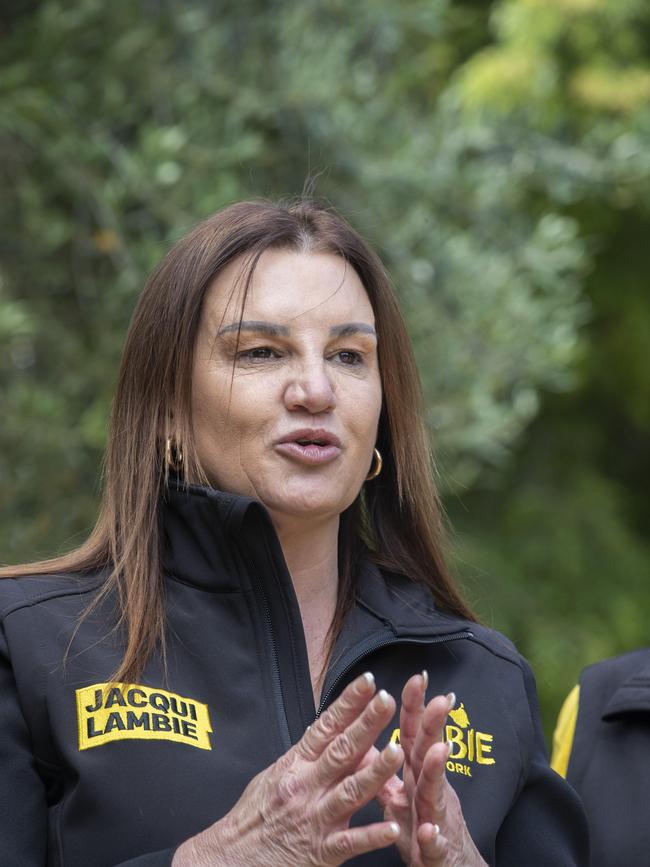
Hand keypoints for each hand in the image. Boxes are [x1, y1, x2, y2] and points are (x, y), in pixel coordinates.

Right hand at [172, 672, 404, 866]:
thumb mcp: (275, 774)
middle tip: (387, 701)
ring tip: (397, 752)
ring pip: (351, 791)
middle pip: (341, 751)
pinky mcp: (321, 852)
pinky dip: (372, 835)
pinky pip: (350, 842)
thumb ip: (306, 755)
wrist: (230, 859)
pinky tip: (393, 827)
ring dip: (375, 772)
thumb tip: (328, 728)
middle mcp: (306, 786)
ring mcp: (315, 818)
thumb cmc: (255, 815)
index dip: (348, 703)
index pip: (326, 726)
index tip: (367, 682)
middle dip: (366, 725)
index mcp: (295, 765)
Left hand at [377, 674, 486, 866]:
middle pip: (431, 754)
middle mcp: (431, 792)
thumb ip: (389, 772)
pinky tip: (428, 830)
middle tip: (441, 700)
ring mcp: (437, 820)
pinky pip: (433, 844)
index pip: (414, 736)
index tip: (416, 677)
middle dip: (435, 727)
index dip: (415, 708)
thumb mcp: (404, 799)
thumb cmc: (425, 831)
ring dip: (437, 772)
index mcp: (418, 776)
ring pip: (436, 794)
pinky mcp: (436, 852)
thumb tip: (370, 745)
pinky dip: (430, 836)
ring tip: (440, 750)